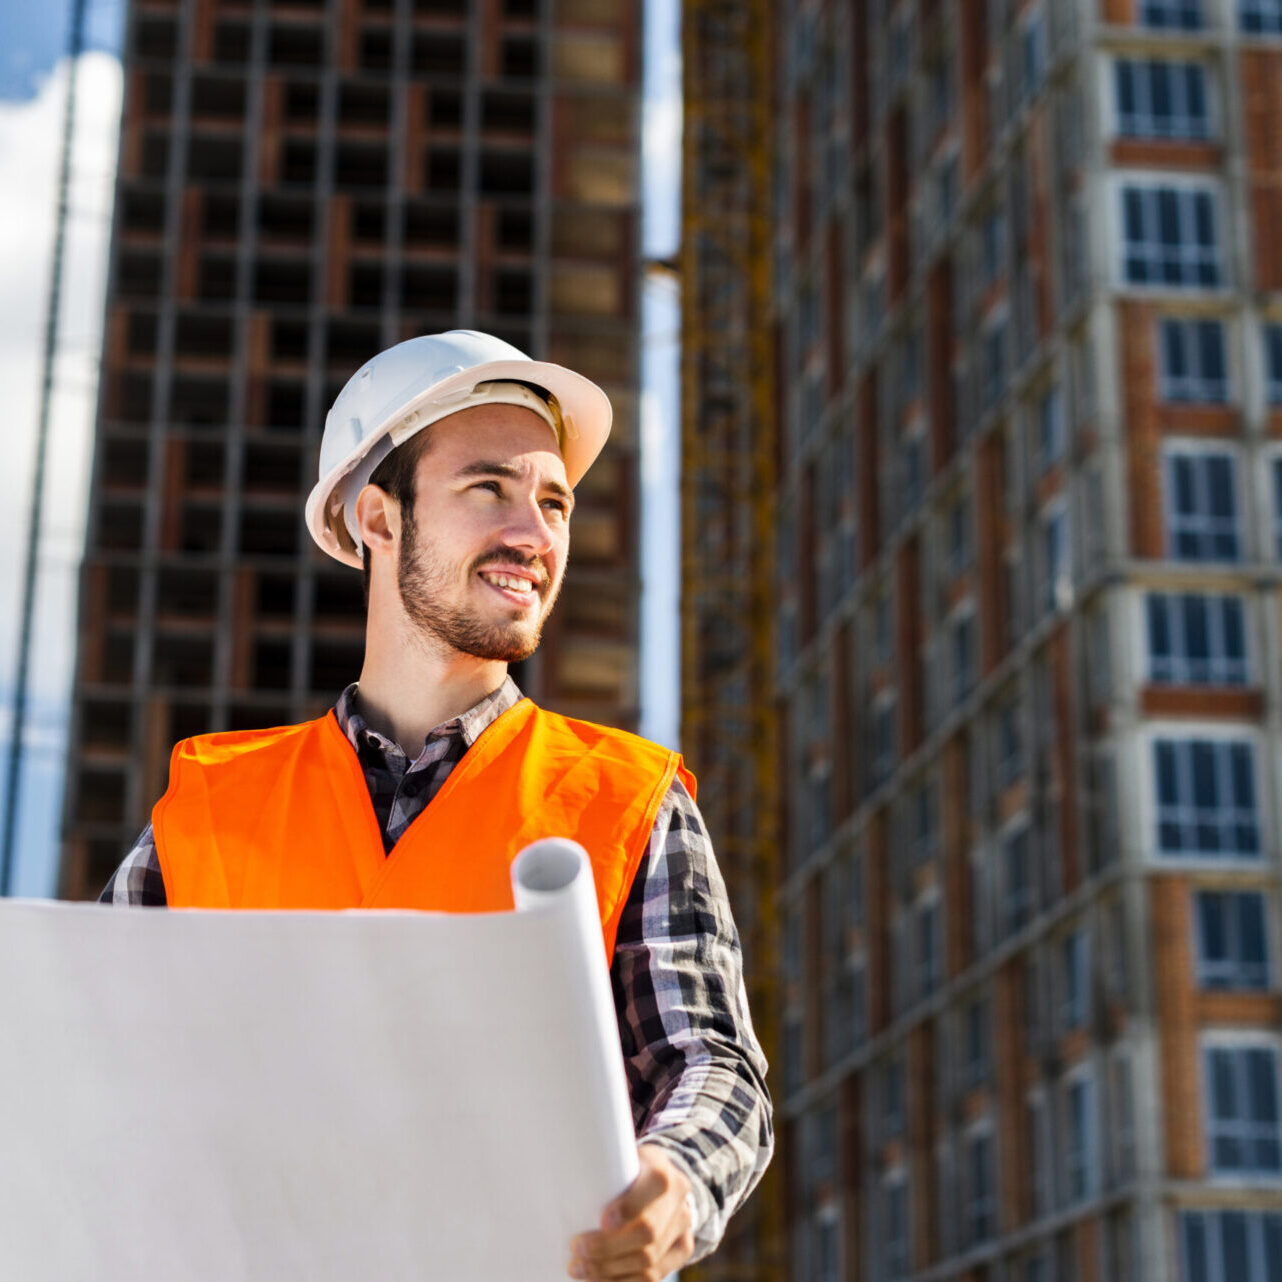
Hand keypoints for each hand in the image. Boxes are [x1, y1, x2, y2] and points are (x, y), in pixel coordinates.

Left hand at [568, 1143, 696, 1280]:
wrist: (664, 1183)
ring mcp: (684, 1228)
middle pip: (648, 1232)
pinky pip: (654, 1277)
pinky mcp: (683, 1250)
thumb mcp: (619, 1161)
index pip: (655, 1186)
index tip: (602, 1221)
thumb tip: (556, 1185)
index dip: (630, 1207)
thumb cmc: (627, 1172)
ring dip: (610, 1271)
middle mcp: (680, 1200)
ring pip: (649, 1262)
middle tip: (576, 1251)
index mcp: (663, 1171)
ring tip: (581, 1270)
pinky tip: (600, 1281)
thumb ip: (600, 1172)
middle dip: (608, 1248)